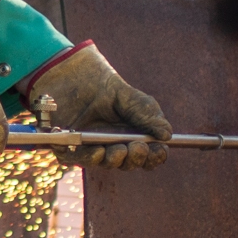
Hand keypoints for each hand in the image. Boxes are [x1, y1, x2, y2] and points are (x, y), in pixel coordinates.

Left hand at [23, 42, 169, 167]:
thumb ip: (148, 116)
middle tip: (139, 148)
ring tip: (120, 149)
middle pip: (129, 163)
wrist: (73, 74)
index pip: (147, 156)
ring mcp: (92, 149)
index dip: (154, 157)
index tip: (159, 151)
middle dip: (136, 159)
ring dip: (116, 159)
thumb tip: (167, 136)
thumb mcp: (131, 98)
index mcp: (132, 137)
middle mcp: (113, 147)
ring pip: (107, 163)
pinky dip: (91, 158)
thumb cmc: (104, 88)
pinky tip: (99, 151)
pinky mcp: (69, 148)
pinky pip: (80, 159)